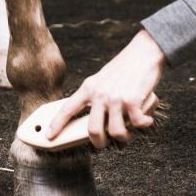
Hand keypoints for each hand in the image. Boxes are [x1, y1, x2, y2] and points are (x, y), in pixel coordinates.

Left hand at [47, 30, 166, 148]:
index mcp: (89, 88)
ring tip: (128, 134)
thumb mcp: (102, 78)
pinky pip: (137, 124)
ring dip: (123, 138)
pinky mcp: (132, 101)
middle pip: (93, 130)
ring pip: (115, 132)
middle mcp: (99, 94)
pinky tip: (146, 120)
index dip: (56, 124)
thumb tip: (97, 117)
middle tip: (104, 143)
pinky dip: (144, 124)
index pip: (67, 109)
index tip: (48, 136)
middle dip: (99, 143)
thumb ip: (96, 95)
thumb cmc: (125, 66)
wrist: (143, 52)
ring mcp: (115, 98)